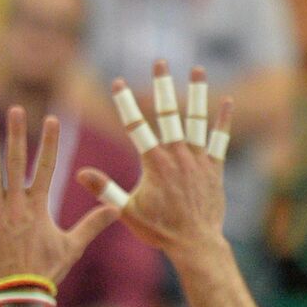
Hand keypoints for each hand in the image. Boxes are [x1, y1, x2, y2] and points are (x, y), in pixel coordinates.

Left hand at [0, 107, 118, 290]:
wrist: (17, 293)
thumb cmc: (45, 271)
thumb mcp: (72, 247)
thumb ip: (92, 225)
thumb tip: (116, 209)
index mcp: (39, 208)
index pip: (47, 167)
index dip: (50, 142)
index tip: (52, 120)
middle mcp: (17, 206)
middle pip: (17, 162)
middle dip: (16, 134)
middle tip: (15, 110)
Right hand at [76, 60, 233, 261]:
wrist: (195, 243)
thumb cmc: (159, 230)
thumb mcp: (126, 212)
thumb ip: (104, 189)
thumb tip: (79, 174)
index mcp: (154, 162)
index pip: (135, 126)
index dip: (125, 102)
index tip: (117, 81)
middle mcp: (177, 154)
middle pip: (168, 113)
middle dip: (162, 86)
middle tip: (159, 62)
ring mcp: (198, 159)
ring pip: (196, 119)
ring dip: (196, 93)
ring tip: (196, 70)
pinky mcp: (214, 168)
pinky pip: (219, 139)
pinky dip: (222, 120)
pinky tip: (226, 101)